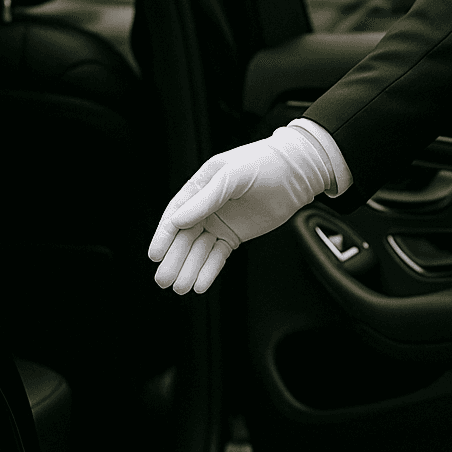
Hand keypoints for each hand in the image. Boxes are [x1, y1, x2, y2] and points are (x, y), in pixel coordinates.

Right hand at [148, 124, 330, 294]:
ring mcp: (220, 222)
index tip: (155, 255)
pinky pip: (218, 256)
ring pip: (200, 250)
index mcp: (200, 187)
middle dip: (174, 260)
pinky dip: (209, 270)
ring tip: (181, 288)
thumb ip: (205, 198)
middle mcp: (206, 206)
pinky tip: (200, 284)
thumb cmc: (263, 163)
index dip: (164, 236)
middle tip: (163, 280)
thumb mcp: (231, 176)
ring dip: (189, 269)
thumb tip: (178, 220)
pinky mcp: (235, 235)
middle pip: (184, 237)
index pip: (176, 214)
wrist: (296, 172)